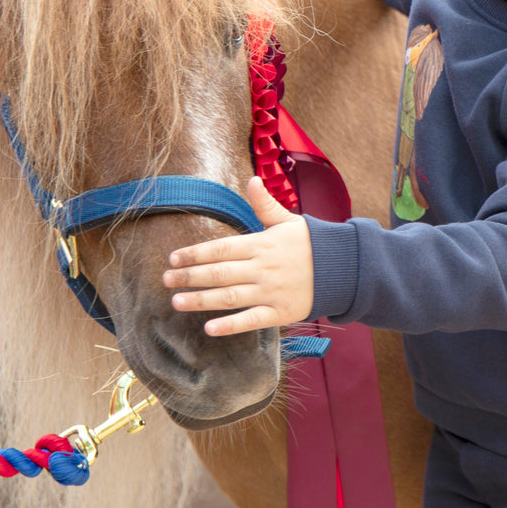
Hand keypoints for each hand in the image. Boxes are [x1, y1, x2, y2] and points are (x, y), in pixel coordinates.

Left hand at [162, 177, 313, 336]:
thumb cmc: (311, 243)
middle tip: (165, 279)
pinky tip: (209, 328)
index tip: (174, 258)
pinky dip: (230, 325)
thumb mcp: (288, 220)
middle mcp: (262, 268)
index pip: (222, 248)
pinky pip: (251, 320)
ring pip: (230, 297)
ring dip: (201, 300)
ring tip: (177, 301)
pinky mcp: (280, 313)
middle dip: (190, 276)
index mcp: (261, 244)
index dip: (196, 253)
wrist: (341, 268)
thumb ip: (265, 204)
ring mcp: (270, 292)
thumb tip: (252, 179)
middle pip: (219, 272)